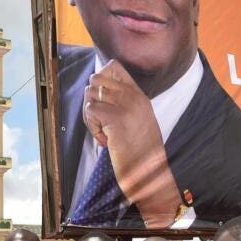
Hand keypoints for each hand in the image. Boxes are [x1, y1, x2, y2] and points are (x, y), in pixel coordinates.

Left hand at [83, 60, 181, 226]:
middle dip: (91, 99)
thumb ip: (124, 104)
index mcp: (140, 95)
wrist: (151, 174)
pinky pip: (90, 110)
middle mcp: (134, 96)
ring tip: (104, 132)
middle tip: (101, 121)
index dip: (101, 81)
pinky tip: (105, 140)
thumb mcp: (139, 121)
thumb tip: (97, 92)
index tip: (104, 103)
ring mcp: (126, 105)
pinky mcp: (116, 118)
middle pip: (96, 79)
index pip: (113, 66)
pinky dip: (92, 127)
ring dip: (90, 115)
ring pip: (90, 94)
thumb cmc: (142, 154)